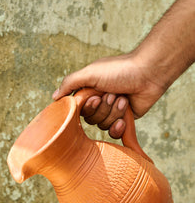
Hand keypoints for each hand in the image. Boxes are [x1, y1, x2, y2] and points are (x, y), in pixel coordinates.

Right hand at [52, 53, 166, 137]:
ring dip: (114, 112)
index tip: (96, 97)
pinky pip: (114, 133)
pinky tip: (125, 117)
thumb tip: (54, 98)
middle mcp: (100, 102)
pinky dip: (119, 126)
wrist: (148, 73)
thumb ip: (70, 83)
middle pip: (91, 120)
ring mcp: (112, 112)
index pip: (78, 111)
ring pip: (103, 126)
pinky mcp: (124, 120)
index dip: (87, 107)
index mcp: (90, 91)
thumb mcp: (90, 72)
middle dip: (103, 109)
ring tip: (124, 99)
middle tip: (113, 94)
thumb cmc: (120, 70)